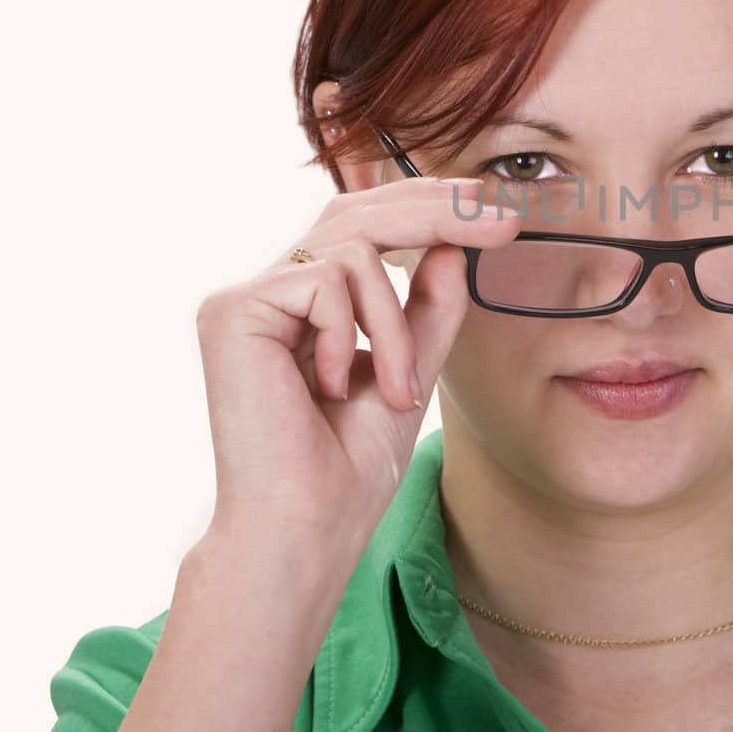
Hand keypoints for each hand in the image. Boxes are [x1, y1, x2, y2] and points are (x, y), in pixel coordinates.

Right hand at [192, 175, 520, 554]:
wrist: (309, 527)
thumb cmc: (351, 467)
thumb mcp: (410, 368)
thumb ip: (427, 306)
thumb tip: (450, 242)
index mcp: (303, 304)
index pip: (363, 227)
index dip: (427, 206)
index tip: (496, 210)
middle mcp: (267, 292)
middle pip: (355, 211)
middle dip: (436, 208)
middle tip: (502, 219)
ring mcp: (245, 299)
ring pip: (354, 247)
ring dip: (396, 322)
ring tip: (398, 391)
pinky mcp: (230, 310)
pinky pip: (329, 278)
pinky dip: (359, 333)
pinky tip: (333, 389)